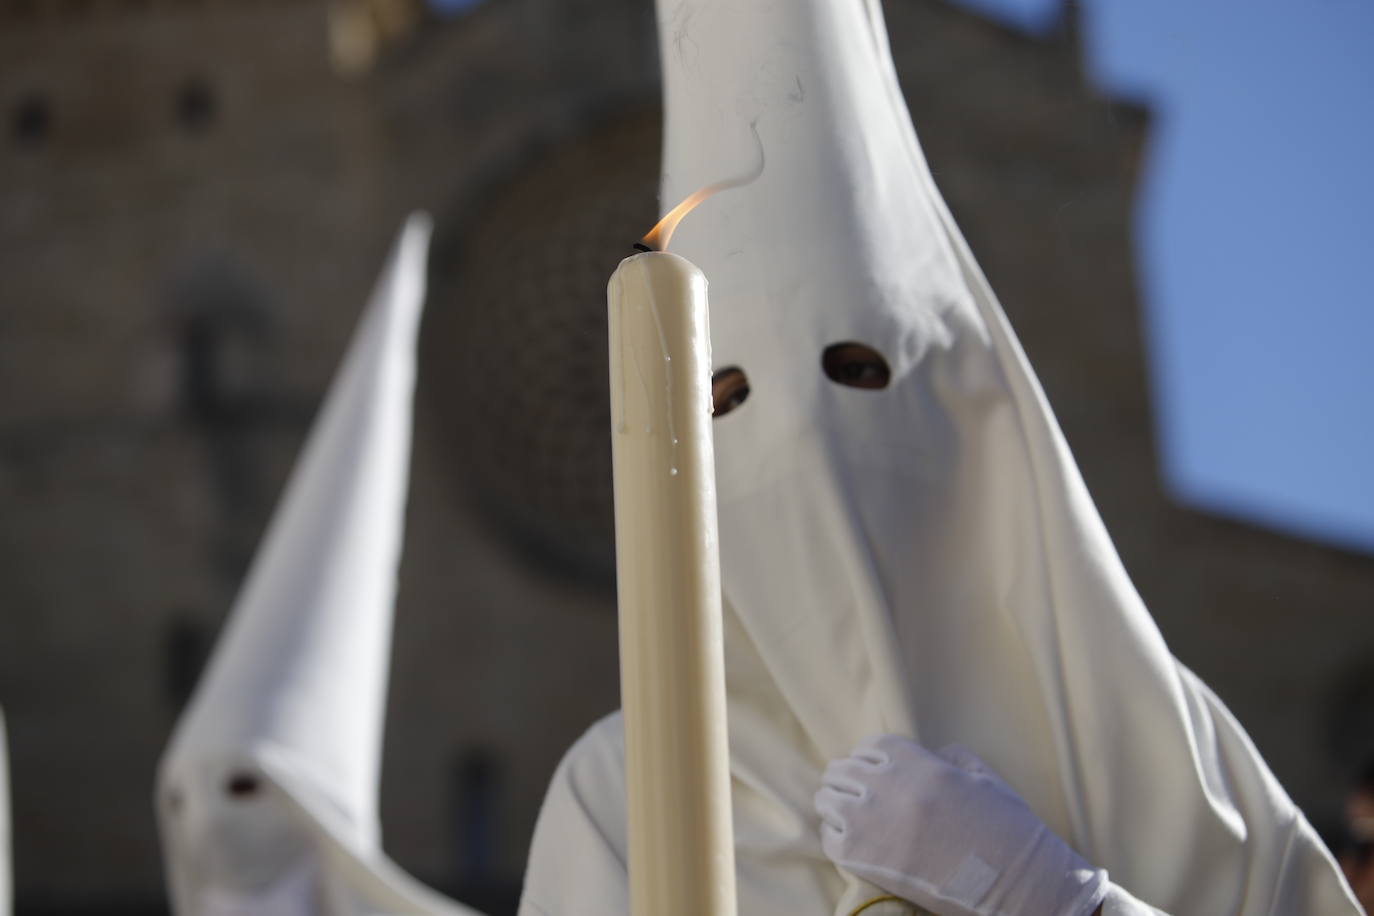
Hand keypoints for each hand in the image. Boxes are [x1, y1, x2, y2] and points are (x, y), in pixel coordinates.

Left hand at [815, 735, 1106, 915]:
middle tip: (852, 793)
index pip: (870, 747)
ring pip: (828, 800)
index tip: (869, 769)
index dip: (868, 758)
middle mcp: (889, 787)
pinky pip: (829, 838)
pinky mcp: (863, 859)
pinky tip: (849, 840)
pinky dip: (835, 836)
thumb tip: (929, 756)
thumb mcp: (981, 778)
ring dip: (835, 805)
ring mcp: (872, 822)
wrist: (1014, 883)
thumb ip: (949, 758)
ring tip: (845, 815)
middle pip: (843, 770)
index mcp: (918, 763)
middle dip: (846, 779)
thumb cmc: (1006, 829)